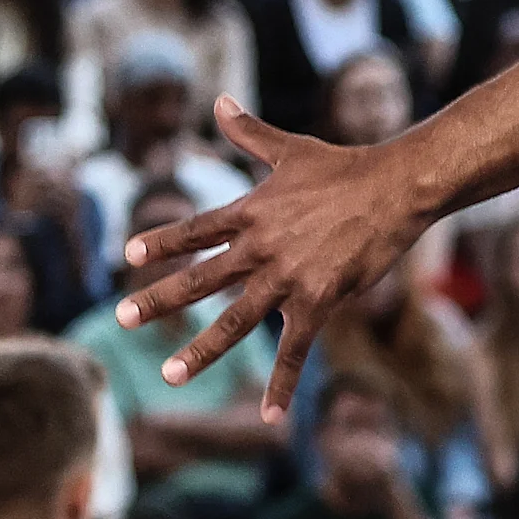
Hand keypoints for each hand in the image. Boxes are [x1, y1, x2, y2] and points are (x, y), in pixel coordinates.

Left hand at [119, 98, 428, 413]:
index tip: (127, 253)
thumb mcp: (291, 148)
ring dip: (201, 350)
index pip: (196, 229)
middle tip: (121, 317)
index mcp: (253, 211)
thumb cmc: (346, 165)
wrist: (396, 187)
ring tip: (169, 373)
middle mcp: (261, 247)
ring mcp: (288, 278)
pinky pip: (295, 350)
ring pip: (235, 321)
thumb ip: (249, 132)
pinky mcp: (319, 301)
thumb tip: (220, 101)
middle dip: (158, 299)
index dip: (162, 242)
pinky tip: (271, 417)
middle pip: (200, 278)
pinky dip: (282, 384)